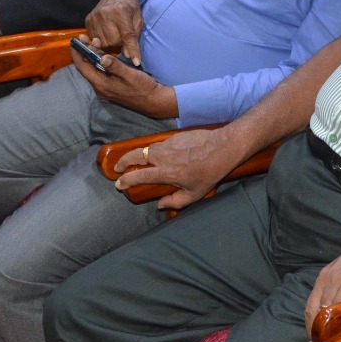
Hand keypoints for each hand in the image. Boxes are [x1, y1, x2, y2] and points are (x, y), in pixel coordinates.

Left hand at [70, 37, 176, 116]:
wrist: (153, 101)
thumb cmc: (143, 87)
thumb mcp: (130, 75)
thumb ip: (115, 66)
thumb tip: (100, 57)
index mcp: (102, 84)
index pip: (82, 67)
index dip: (77, 53)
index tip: (74, 41)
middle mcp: (99, 88)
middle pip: (86, 68)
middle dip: (83, 52)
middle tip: (83, 37)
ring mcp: (104, 89)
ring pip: (92, 70)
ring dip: (91, 56)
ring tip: (92, 42)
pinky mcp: (110, 87)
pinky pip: (99, 73)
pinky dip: (98, 62)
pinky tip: (101, 54)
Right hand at [83, 0, 144, 63]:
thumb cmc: (130, 8)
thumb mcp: (138, 20)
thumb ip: (134, 37)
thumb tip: (128, 56)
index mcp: (121, 11)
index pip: (127, 36)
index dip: (132, 50)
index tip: (136, 62)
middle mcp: (105, 13)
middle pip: (112, 42)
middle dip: (119, 44)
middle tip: (122, 37)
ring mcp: (95, 16)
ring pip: (102, 43)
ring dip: (110, 43)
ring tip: (114, 33)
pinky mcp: (88, 20)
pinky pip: (94, 39)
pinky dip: (101, 39)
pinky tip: (106, 31)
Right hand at [109, 126, 243, 210]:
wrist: (222, 147)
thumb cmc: (209, 173)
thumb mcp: (194, 194)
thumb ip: (175, 201)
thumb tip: (159, 205)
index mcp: (165, 172)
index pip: (137, 176)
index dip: (125, 181)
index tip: (119, 184)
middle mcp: (162, 156)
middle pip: (135, 156)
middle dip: (123, 162)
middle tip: (118, 167)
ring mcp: (168, 144)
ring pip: (147, 149)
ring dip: (138, 155)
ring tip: (136, 161)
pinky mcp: (174, 136)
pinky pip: (159, 144)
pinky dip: (153, 149)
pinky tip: (157, 154)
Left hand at [303, 230, 340, 341]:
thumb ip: (333, 290)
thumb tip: (329, 316)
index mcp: (324, 277)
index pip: (311, 305)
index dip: (310, 325)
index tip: (313, 341)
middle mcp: (333, 278)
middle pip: (323, 307)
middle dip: (323, 328)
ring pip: (338, 302)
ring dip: (336, 321)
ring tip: (338, 340)